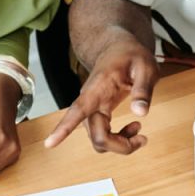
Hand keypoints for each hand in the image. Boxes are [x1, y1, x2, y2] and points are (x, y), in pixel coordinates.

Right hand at [45, 38, 154, 153]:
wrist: (118, 48)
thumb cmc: (130, 55)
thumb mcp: (145, 67)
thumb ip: (143, 89)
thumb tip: (141, 113)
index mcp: (98, 87)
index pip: (78, 109)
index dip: (64, 128)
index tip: (49, 143)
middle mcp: (90, 102)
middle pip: (98, 137)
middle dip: (120, 146)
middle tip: (142, 139)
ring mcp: (93, 110)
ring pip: (100, 140)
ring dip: (120, 144)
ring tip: (139, 133)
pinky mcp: (98, 115)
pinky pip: (104, 137)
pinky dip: (119, 140)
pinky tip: (133, 129)